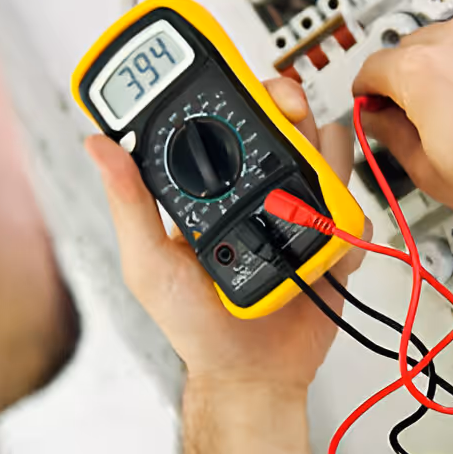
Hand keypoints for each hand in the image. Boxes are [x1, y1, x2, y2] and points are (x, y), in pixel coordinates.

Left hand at [86, 79, 362, 392]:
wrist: (250, 375)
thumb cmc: (194, 326)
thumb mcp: (149, 262)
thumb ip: (129, 203)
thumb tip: (99, 145)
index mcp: (212, 189)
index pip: (224, 122)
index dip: (231, 92)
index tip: (234, 78)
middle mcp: (257, 193)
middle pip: (283, 126)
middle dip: (289, 107)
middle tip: (287, 110)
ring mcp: (297, 213)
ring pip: (326, 156)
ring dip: (326, 152)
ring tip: (316, 167)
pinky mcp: (330, 240)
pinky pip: (353, 216)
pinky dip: (348, 222)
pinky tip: (328, 240)